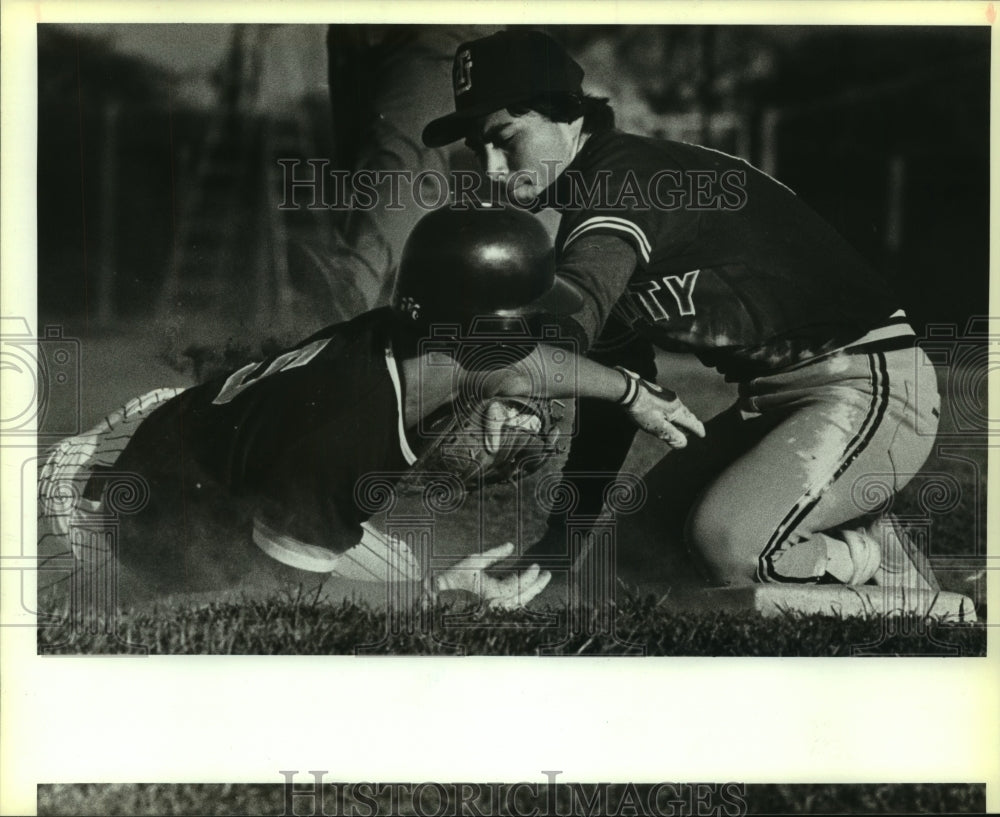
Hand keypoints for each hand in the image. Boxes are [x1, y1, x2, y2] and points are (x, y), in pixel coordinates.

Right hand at [433, 542, 551, 608]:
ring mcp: (494, 614)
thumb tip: (511, 545)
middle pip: (524, 598)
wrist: (435, 601)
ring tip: (540, 583)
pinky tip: (525, 594)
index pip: (519, 584)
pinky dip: (520, 602)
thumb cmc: (452, 580)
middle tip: (547, 575)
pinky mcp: (491, 617)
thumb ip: (494, 554)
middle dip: (537, 586)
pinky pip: (511, 611)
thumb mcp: (473, 561)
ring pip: (519, 606)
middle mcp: (496, 607)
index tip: (536, 565)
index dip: (530, 575)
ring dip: (530, 595)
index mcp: (493, 594)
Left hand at [626, 379, 705, 447]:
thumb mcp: (657, 427)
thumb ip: (671, 435)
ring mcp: (667, 395)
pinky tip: (667, 413)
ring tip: (683, 423)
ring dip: (682, 417)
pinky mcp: (659, 392)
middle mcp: (675, 401)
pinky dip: (673, 411)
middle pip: (686, 414)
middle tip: (695, 429)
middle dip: (691, 423)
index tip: (702, 434)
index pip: (691, 422)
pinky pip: (671, 404)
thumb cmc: (642, 410)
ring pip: (679, 408)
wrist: (629, 389)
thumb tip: (684, 443)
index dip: (697, 429)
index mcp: (676, 410)